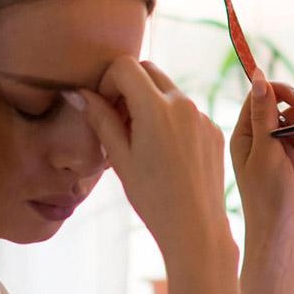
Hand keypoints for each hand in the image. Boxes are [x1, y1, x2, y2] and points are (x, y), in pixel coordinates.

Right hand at [78, 57, 232, 260]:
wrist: (196, 228)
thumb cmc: (153, 198)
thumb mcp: (120, 158)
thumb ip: (100, 119)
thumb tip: (79, 93)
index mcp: (156, 108)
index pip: (126, 66)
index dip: (108, 81)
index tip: (104, 106)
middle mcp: (183, 104)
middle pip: (148, 70)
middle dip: (128, 86)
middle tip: (118, 120)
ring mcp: (202, 116)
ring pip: (169, 90)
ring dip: (150, 102)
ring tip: (140, 141)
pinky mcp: (213, 130)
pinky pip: (187, 111)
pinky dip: (170, 119)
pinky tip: (165, 153)